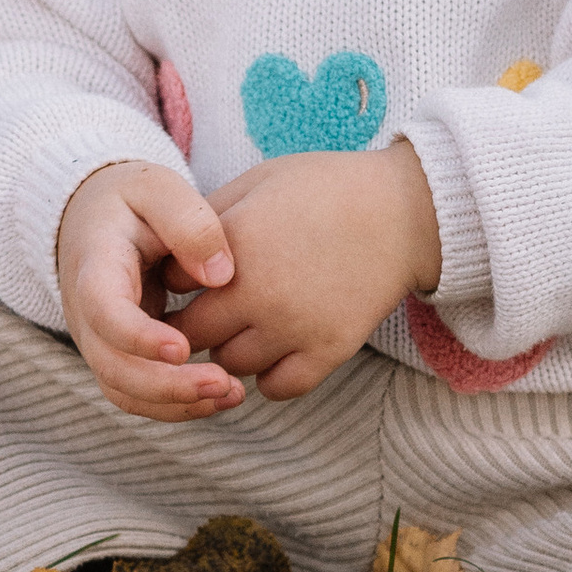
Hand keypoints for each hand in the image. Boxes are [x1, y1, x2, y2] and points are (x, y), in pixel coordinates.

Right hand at [56, 161, 245, 421]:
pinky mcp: (118, 356)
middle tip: (224, 383)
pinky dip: (177, 404)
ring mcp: (99, 340)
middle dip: (167, 385)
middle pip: (113, 367)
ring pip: (125, 391)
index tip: (183, 347)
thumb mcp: (156, 188)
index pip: (103, 312)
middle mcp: (86, 313)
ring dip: (176, 403)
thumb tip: (220, 276)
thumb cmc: (130, 201)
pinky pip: (139, 395)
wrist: (94, 218)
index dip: (138, 337)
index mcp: (94, 266)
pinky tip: (221, 395)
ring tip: (232, 394)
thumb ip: (189, 222)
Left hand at [176, 141, 440, 398]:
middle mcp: (258, 291)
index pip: (171, 285)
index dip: (174, 283)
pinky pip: (277, 388)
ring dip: (230, 350)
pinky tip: (275, 350)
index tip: (186, 280)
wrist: (403, 212)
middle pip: (192, 334)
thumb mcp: (257, 183)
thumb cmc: (326, 189)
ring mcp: (294, 325)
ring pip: (229, 364)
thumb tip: (168, 252)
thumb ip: (207, 217)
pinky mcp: (328, 350)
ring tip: (245, 326)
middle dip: (193, 323)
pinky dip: (269, 376)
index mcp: (234, 243)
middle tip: (207, 311)